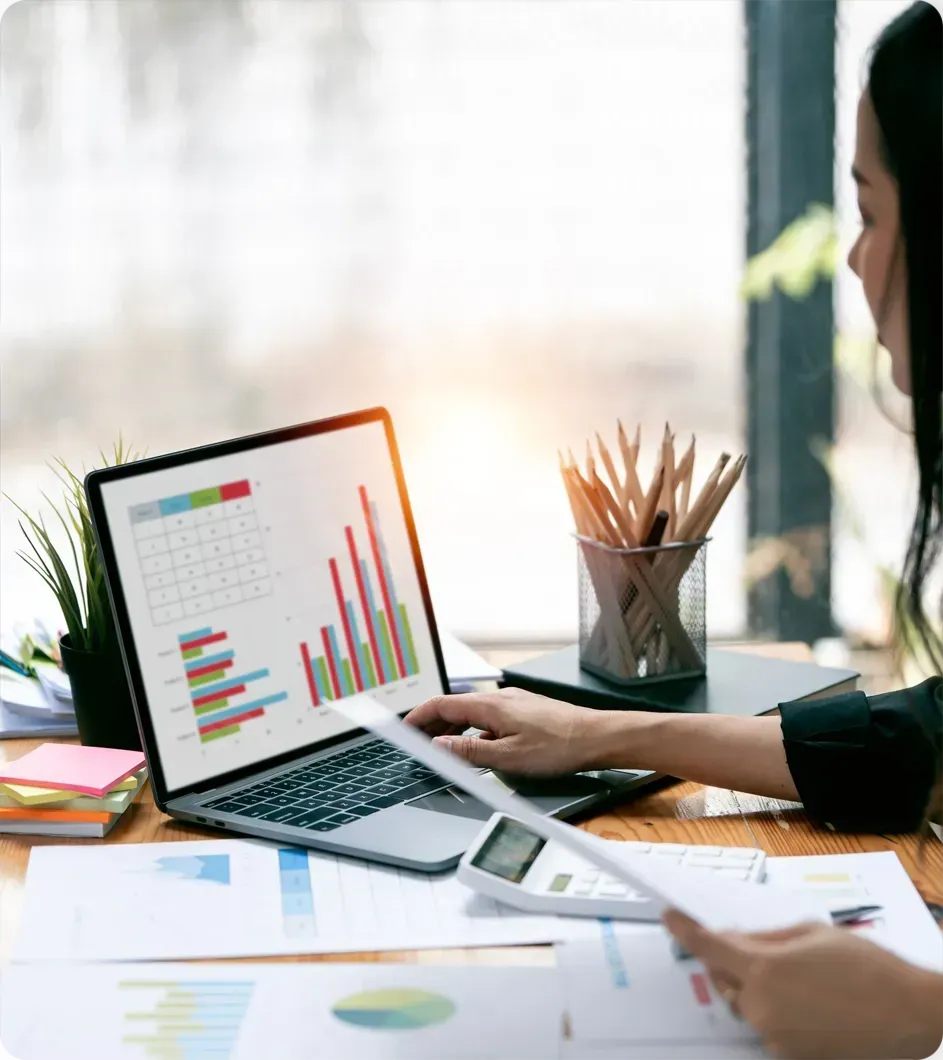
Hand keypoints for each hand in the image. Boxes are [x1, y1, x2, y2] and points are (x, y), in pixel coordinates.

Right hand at [404, 688, 605, 773]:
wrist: (596, 737)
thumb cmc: (559, 746)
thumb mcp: (509, 757)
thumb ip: (470, 750)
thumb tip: (439, 744)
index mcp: (491, 705)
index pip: (442, 705)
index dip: (419, 716)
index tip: (403, 729)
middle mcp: (499, 698)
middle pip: (454, 706)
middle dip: (432, 723)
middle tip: (416, 741)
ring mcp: (512, 703)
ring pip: (472, 712)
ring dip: (452, 727)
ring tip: (440, 746)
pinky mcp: (523, 711)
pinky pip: (488, 717)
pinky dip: (473, 730)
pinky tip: (476, 747)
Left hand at [663, 910, 942, 1059]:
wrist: (910, 1020)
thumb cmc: (868, 970)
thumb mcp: (814, 934)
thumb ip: (769, 937)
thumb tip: (740, 938)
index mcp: (763, 969)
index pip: (709, 946)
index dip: (685, 930)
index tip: (670, 918)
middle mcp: (760, 1008)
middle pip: (726, 979)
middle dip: (735, 962)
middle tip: (768, 952)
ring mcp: (774, 1039)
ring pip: (749, 1005)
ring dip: (761, 990)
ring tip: (806, 983)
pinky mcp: (790, 1059)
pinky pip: (770, 1028)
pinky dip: (781, 1014)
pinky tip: (814, 1006)